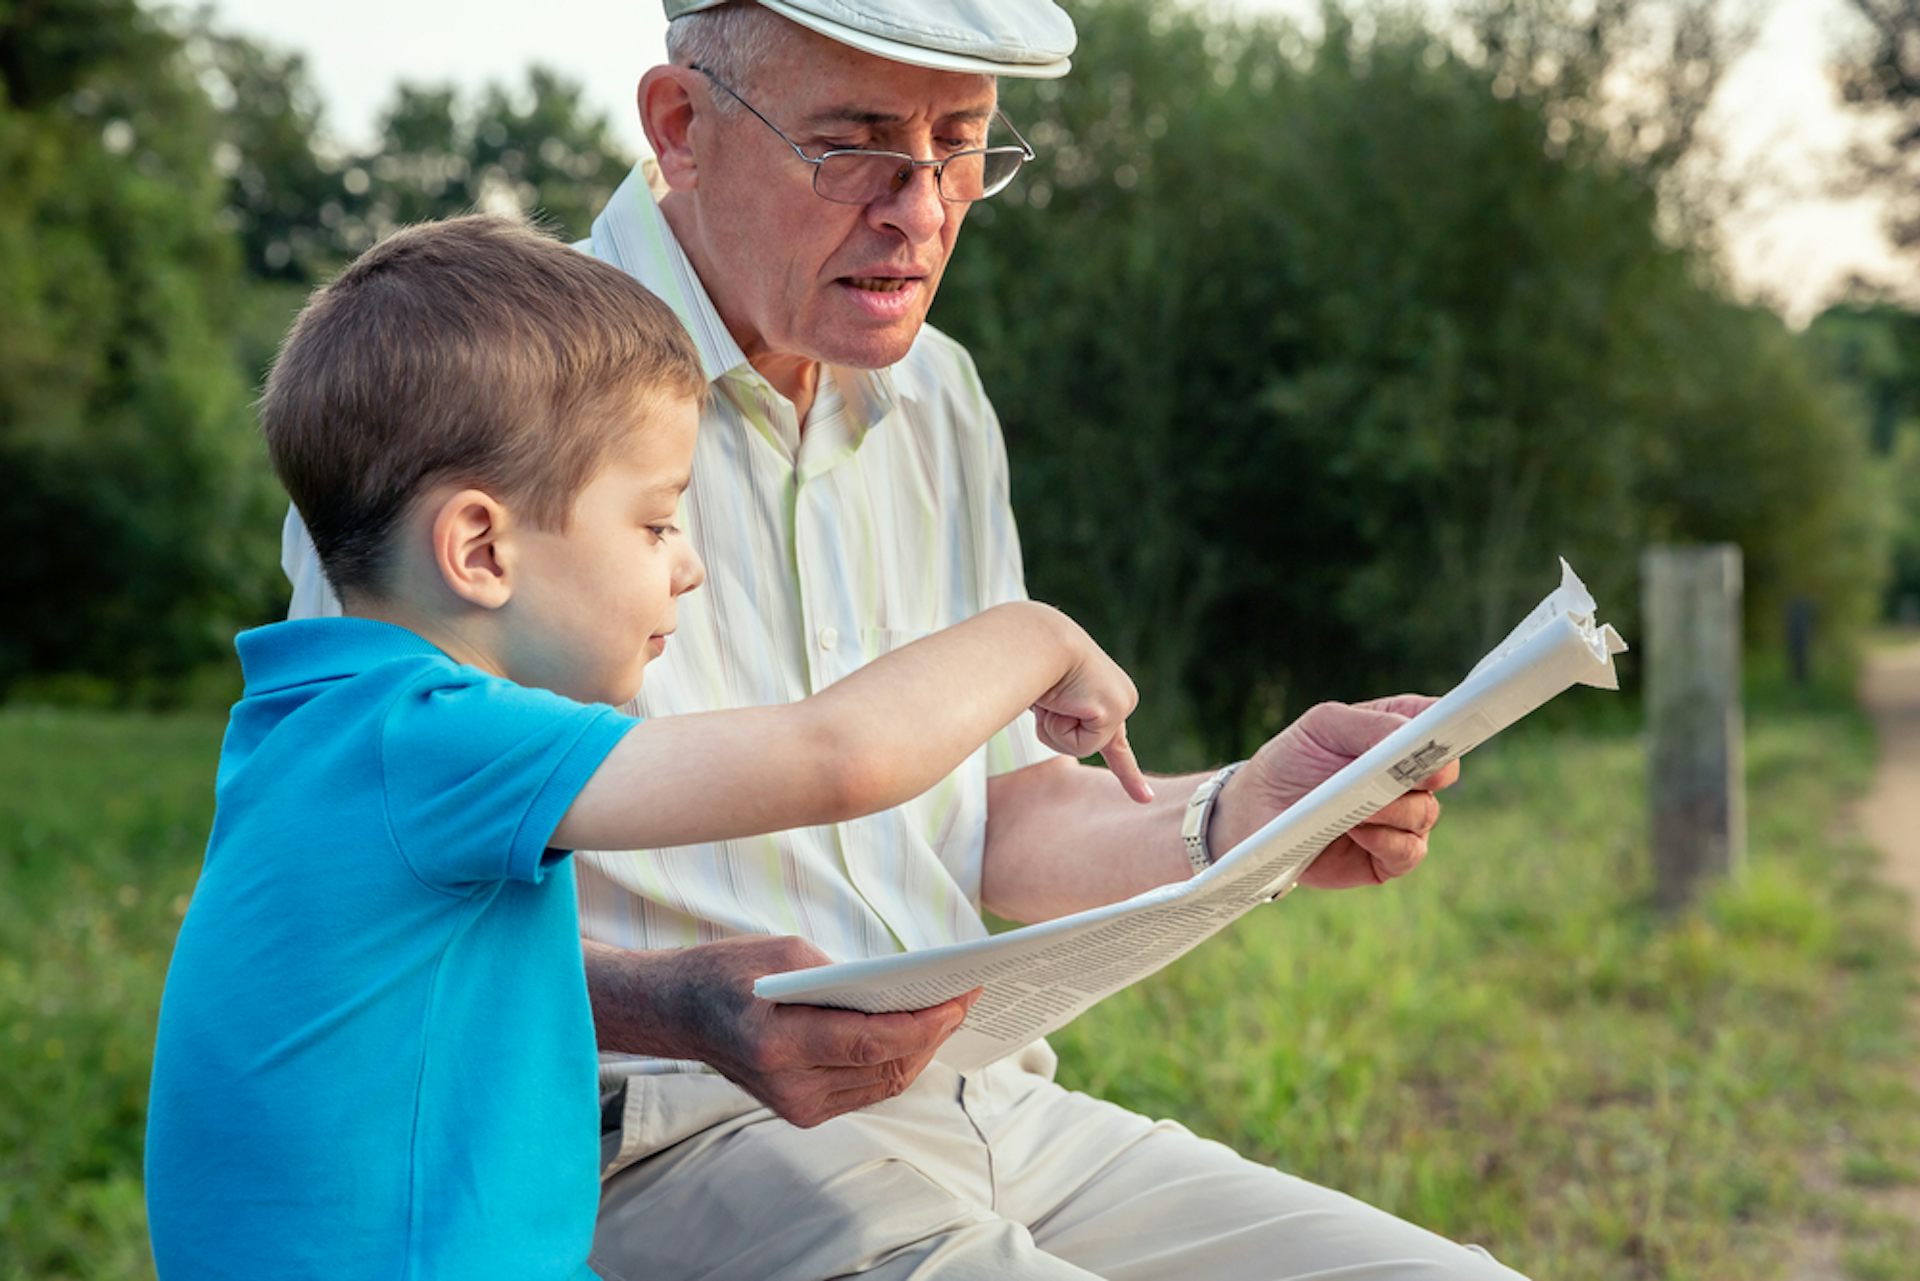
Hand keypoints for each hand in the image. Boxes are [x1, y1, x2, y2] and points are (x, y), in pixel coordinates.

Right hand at [655, 935, 976, 1127]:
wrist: (676, 1013)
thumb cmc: (728, 972)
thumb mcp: (786, 954)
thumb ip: (846, 976)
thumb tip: (907, 988)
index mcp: (778, 1045)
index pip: (871, 1043)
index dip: (923, 1025)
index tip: (960, 998)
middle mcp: (790, 1087)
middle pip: (885, 1068)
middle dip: (933, 1033)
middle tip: (966, 996)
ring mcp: (797, 1107)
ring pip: (883, 1084)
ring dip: (921, 1050)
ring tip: (951, 1011)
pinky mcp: (803, 1112)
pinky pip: (866, 1088)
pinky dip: (896, 1061)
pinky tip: (917, 1032)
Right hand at [1030, 614, 1152, 803]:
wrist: (1037, 640)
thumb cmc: (1034, 664)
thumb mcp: (1047, 699)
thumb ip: (1056, 719)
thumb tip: (1031, 727)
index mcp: (1109, 697)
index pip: (1117, 744)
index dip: (1128, 773)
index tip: (1145, 799)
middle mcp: (1121, 700)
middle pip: (1084, 746)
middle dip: (1057, 730)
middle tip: (1051, 695)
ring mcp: (1121, 705)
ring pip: (1080, 747)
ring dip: (1055, 727)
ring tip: (1053, 693)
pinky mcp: (1112, 712)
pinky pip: (1080, 744)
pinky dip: (1060, 727)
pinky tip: (1061, 698)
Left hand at [1207, 694, 1458, 888]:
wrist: (1255, 812)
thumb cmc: (1292, 760)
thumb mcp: (1323, 725)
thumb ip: (1371, 725)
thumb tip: (1413, 737)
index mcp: (1398, 733)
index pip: (1441, 725)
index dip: (1446, 730)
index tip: (1436, 736)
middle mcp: (1409, 776)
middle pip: (1443, 773)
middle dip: (1417, 773)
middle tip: (1388, 773)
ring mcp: (1403, 817)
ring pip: (1425, 814)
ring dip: (1391, 809)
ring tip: (1354, 806)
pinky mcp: (1389, 856)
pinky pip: (1409, 852)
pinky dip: (1386, 841)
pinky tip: (1357, 831)